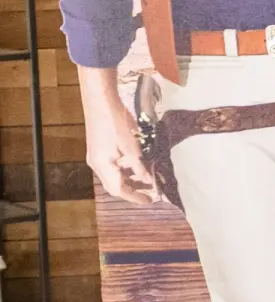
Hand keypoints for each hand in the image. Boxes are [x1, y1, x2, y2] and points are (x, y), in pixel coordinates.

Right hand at [77, 69, 155, 205]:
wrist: (100, 100)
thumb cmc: (115, 121)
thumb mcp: (132, 145)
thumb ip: (139, 165)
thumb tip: (148, 180)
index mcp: (102, 165)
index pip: (118, 189)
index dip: (135, 197)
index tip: (150, 201)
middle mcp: (96, 164)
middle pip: (114, 185)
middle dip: (132, 191)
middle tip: (150, 194)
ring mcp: (96, 156)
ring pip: (113, 175)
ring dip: (129, 179)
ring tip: (147, 180)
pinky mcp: (99, 148)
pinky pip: (112, 166)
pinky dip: (125, 169)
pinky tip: (138, 164)